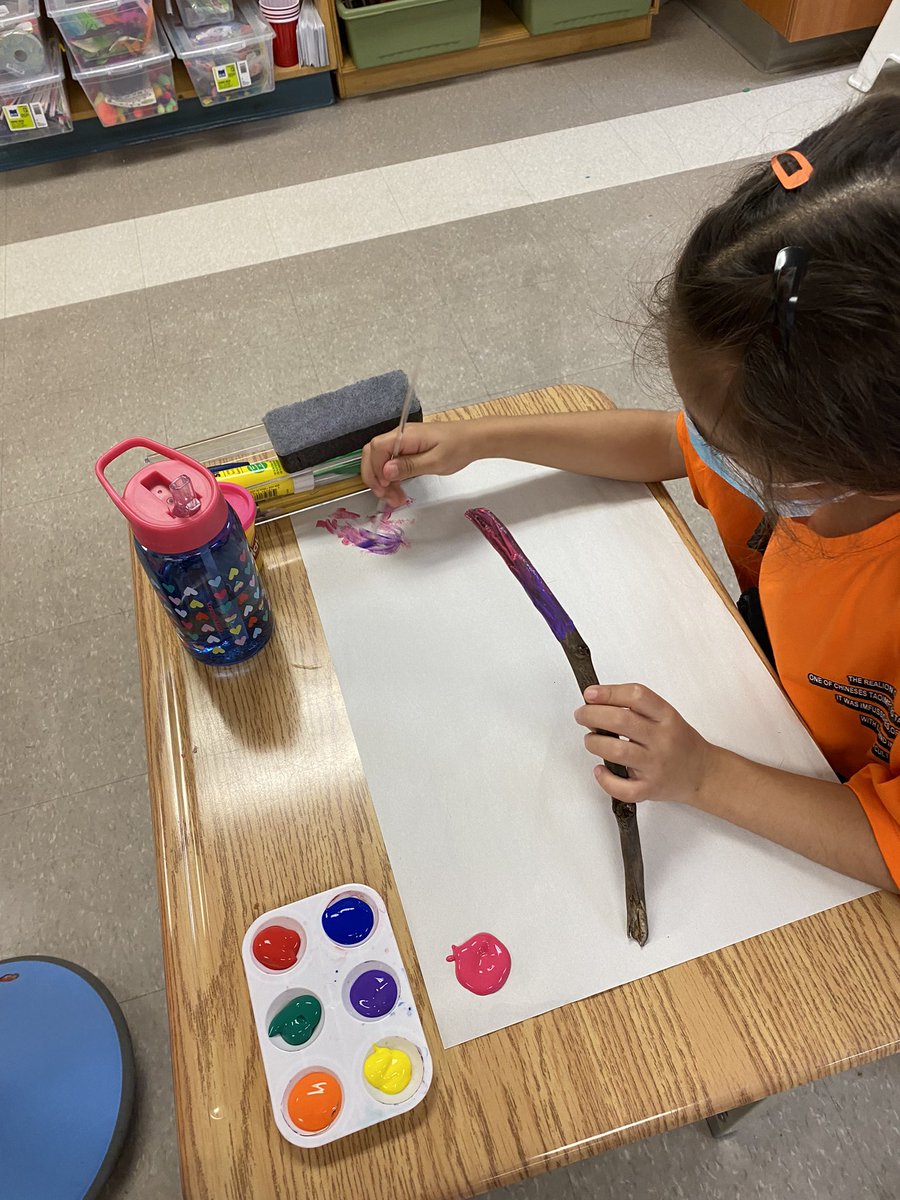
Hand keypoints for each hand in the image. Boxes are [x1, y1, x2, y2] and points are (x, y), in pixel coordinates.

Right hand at [361, 423, 477, 507]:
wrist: (473, 440)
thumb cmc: (458, 448)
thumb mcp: (435, 462)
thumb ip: (409, 466)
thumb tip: (386, 471)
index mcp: (405, 435)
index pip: (377, 449)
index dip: (376, 469)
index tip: (384, 486)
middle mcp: (400, 436)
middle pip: (373, 454)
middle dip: (375, 477)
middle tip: (385, 496)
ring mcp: (403, 442)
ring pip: (382, 461)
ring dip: (384, 481)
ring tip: (395, 499)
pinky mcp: (408, 449)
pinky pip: (392, 463)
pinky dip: (393, 478)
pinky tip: (399, 491)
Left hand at [574, 683, 711, 803]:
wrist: (702, 773)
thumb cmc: (679, 742)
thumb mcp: (666, 716)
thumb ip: (636, 709)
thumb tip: (596, 703)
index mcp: (667, 716)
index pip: (636, 696)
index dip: (609, 692)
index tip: (590, 693)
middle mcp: (662, 739)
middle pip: (621, 721)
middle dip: (592, 715)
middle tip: (582, 715)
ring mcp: (656, 765)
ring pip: (618, 752)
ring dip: (594, 743)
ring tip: (591, 740)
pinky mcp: (650, 788)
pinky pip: (622, 787)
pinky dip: (605, 778)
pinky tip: (601, 770)